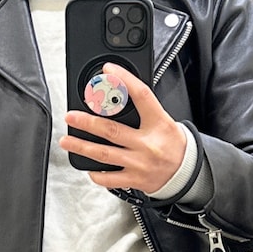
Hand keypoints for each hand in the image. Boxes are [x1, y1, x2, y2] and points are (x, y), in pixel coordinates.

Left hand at [59, 62, 186, 193]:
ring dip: (82, 147)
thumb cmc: (172, 144)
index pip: (141, 96)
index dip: (124, 80)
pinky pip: (110, 179)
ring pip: (105, 155)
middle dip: (87, 122)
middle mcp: (147, 144)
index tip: (108, 71)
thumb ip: (143, 110)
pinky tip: (88, 166)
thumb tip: (118, 93)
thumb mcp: (164, 120)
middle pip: (112, 130)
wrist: (186, 173)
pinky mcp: (135, 180)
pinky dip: (97, 173)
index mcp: (158, 124)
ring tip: (66, 140)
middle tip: (71, 116)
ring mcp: (139, 164)